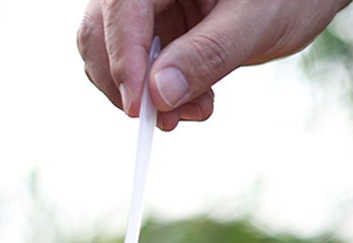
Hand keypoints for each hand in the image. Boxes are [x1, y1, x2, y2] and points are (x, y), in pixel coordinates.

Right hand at [77, 0, 351, 129]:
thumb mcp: (252, 24)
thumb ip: (206, 56)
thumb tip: (159, 94)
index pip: (122, 9)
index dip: (123, 61)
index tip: (138, 109)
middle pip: (100, 33)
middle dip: (126, 84)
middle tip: (166, 120)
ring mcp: (148, 7)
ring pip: (113, 57)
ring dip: (145, 97)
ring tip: (195, 111)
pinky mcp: (157, 31)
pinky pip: (138, 70)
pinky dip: (159, 97)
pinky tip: (195, 103)